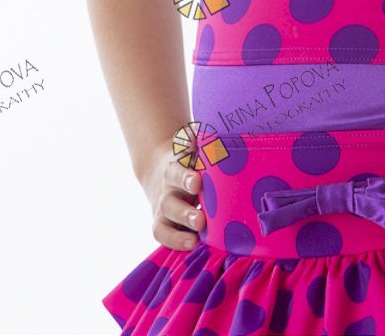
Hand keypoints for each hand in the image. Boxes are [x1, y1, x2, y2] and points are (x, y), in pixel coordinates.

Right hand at [140, 134, 205, 251]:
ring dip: (178, 234)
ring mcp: (162, 210)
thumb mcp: (194, 146)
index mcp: (174, 168)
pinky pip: (163, 236)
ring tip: (195, 241)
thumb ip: (205, 141)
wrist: (161, 171)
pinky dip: (175, 243)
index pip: (176, 172)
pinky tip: (192, 247)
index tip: (198, 182)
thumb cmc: (190, 159)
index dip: (185, 178)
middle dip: (184, 213)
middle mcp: (166, 190)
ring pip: (164, 224)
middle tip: (201, 220)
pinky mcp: (162, 225)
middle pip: (170, 203)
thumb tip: (222, 137)